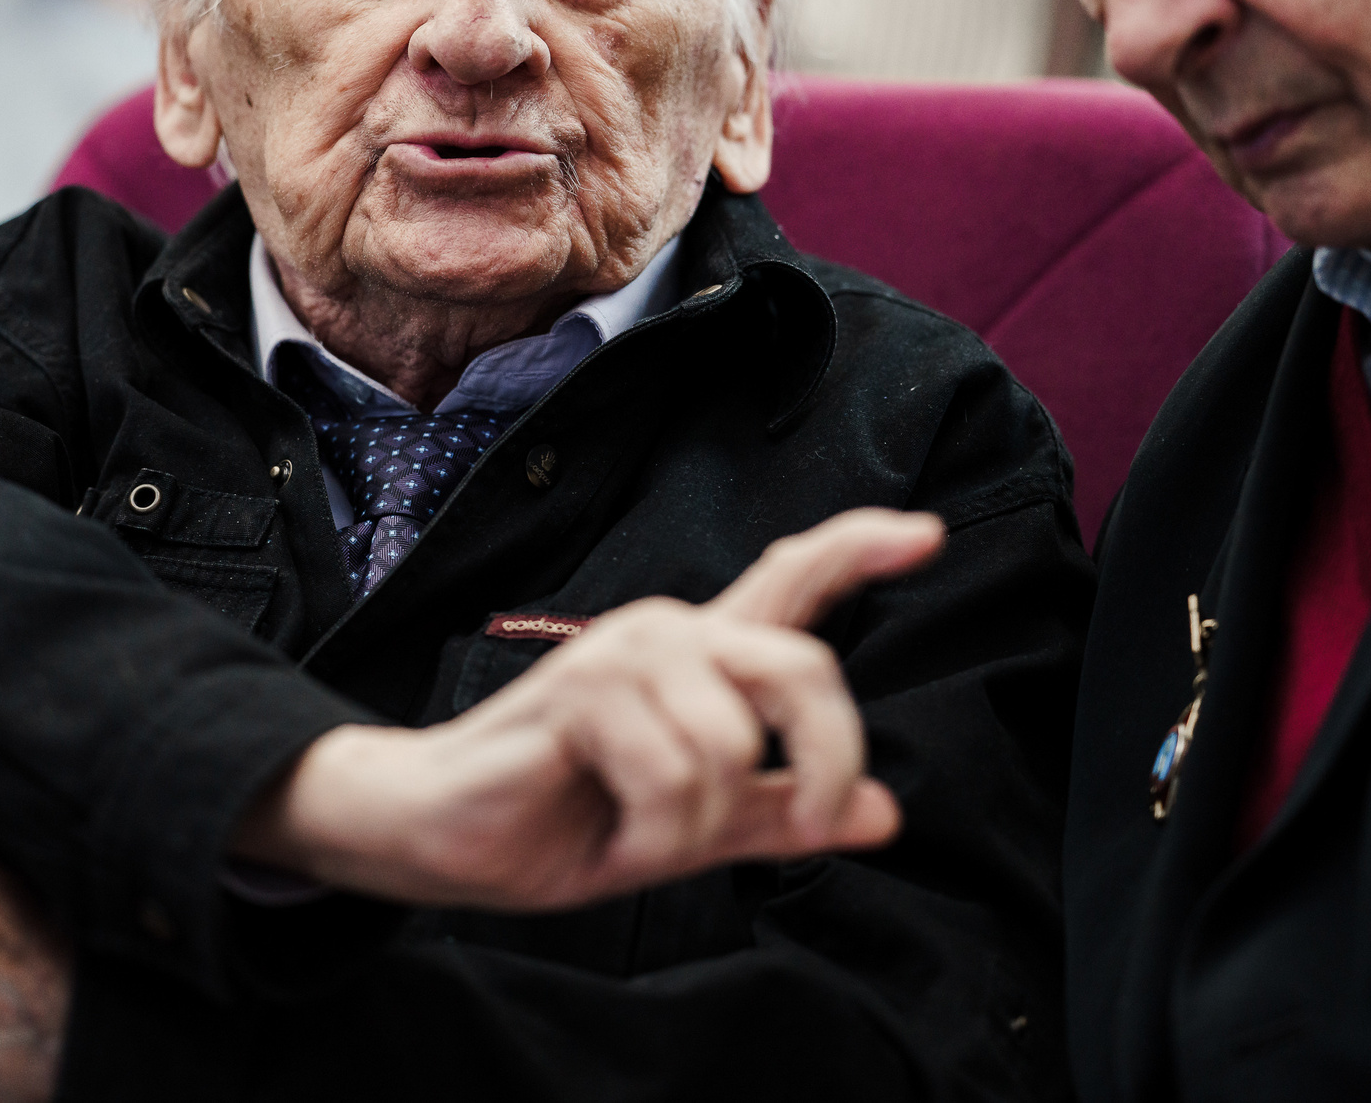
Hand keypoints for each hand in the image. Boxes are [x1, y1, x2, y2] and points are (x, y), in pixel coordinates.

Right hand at [231, 507, 944, 909]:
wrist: (444, 838)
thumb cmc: (564, 818)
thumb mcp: (693, 827)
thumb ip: (781, 814)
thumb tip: (884, 813)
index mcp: (704, 659)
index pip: (789, 581)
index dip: (857, 551)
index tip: (926, 533)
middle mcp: (671, 635)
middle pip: (801, 666)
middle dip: (826, 761)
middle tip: (806, 831)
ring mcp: (624, 655)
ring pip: (733, 746)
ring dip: (695, 826)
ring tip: (643, 834)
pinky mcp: (579, 692)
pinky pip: (671, 775)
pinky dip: (652, 836)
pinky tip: (611, 834)